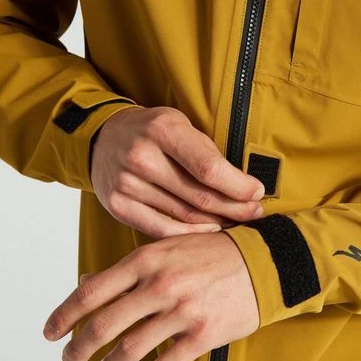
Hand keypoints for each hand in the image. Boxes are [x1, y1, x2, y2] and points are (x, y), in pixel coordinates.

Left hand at [42, 231, 259, 360]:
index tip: (50, 332)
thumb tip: (86, 284)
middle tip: (69, 359)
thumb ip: (127, 269)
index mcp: (146, 259)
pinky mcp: (203, 334)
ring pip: (130, 349)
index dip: (64, 314)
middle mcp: (160, 285)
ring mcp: (182, 311)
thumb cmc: (212, 253)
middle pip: (104, 325)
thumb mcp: (166, 247)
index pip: (92, 291)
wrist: (263, 262)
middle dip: (79, 347)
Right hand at [91, 106, 265, 238]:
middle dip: (235, 208)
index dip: (238, 186)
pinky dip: (190, 235)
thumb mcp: (181, 125)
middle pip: (199, 196)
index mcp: (163, 130)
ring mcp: (127, 184)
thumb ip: (208, 154)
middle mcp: (142, 157)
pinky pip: (163, 230)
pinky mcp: (118, 206)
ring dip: (217, 223)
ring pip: (185, 216)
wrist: (103, 137)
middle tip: (255, 212)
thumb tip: (245, 188)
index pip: (209, 168)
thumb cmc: (153, 132)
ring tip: (236, 222)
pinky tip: (209, 231)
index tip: (257, 193)